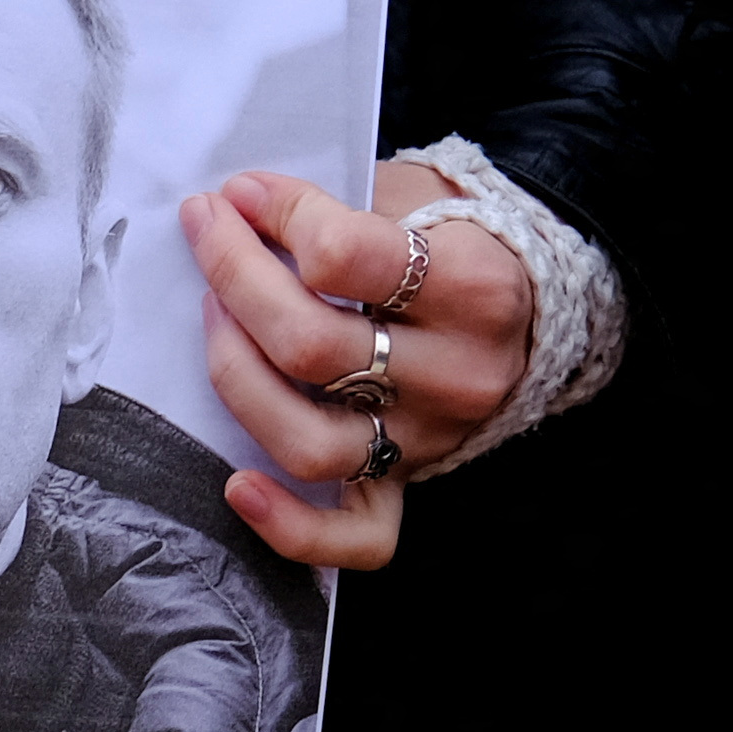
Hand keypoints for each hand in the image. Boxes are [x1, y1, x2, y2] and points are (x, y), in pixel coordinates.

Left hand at [179, 162, 533, 572]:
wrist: (527, 303)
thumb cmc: (452, 239)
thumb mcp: (414, 198)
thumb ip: (333, 208)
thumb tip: (235, 207)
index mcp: (474, 288)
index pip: (345, 256)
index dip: (276, 215)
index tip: (241, 193)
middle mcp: (458, 374)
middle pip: (310, 345)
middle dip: (234, 277)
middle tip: (205, 229)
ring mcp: (430, 438)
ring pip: (309, 441)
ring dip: (236, 376)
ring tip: (213, 317)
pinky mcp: (410, 483)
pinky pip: (354, 538)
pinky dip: (290, 526)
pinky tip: (238, 485)